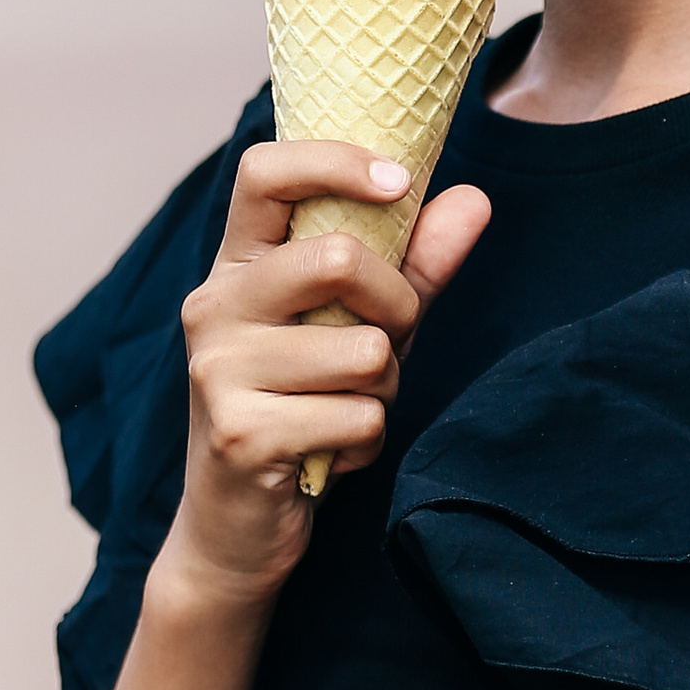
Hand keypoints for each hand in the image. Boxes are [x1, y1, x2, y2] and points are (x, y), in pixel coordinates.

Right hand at [159, 141, 491, 616]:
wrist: (235, 528)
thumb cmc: (306, 408)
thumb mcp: (364, 327)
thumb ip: (414, 266)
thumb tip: (474, 199)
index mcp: (237, 265)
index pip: (264, 171)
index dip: (337, 161)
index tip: (399, 183)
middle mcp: (214, 306)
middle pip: (337, 260)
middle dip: (395, 308)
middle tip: (385, 345)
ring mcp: (219, 370)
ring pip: (364, 351)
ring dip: (383, 390)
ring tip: (346, 409)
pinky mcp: (241, 434)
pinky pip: (359, 417)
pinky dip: (368, 440)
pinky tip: (333, 453)